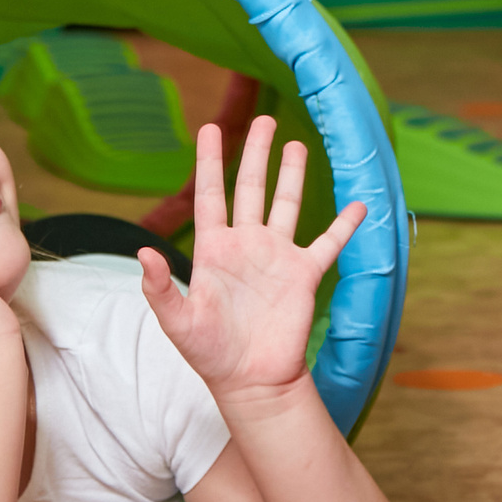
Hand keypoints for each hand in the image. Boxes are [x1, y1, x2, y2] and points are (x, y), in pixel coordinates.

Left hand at [140, 118, 363, 403]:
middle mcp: (247, 245)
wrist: (252, 382)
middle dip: (255, 153)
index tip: (208, 128)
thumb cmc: (210, 354)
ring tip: (297, 144)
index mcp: (214, 250)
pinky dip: (344, 225)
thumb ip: (162, 287)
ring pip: (287, 205)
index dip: (209, 162)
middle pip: (251, 188)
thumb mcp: (178, 322)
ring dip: (292, 175)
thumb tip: (143, 253)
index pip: (211, 195)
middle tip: (262, 119)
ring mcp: (277, 258)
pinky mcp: (304, 275)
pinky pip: (328, 243)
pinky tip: (358, 205)